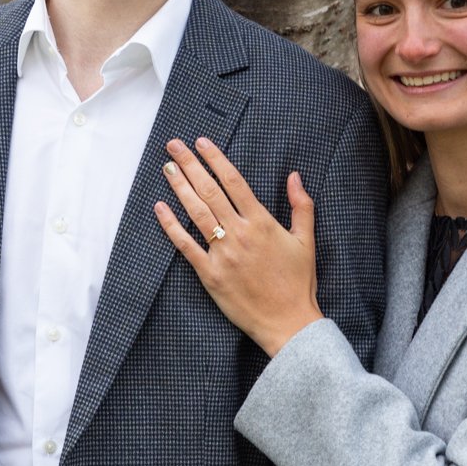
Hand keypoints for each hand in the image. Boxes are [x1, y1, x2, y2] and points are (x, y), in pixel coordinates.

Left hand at [154, 137, 322, 357]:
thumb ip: (301, 206)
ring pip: (196, 213)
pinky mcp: (210, 274)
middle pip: (209, 190)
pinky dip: (171, 226)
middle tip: (173, 146)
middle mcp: (239, 233)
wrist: (289, 323)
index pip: (234, 181)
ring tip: (166, 168)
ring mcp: (222, 254)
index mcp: (262, 222)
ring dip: (179, 187)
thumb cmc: (298, 282)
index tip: (201, 142)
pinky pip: (185, 246)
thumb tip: (294, 176)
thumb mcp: (306, 241)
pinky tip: (160, 208)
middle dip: (190, 165)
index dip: (215, 159)